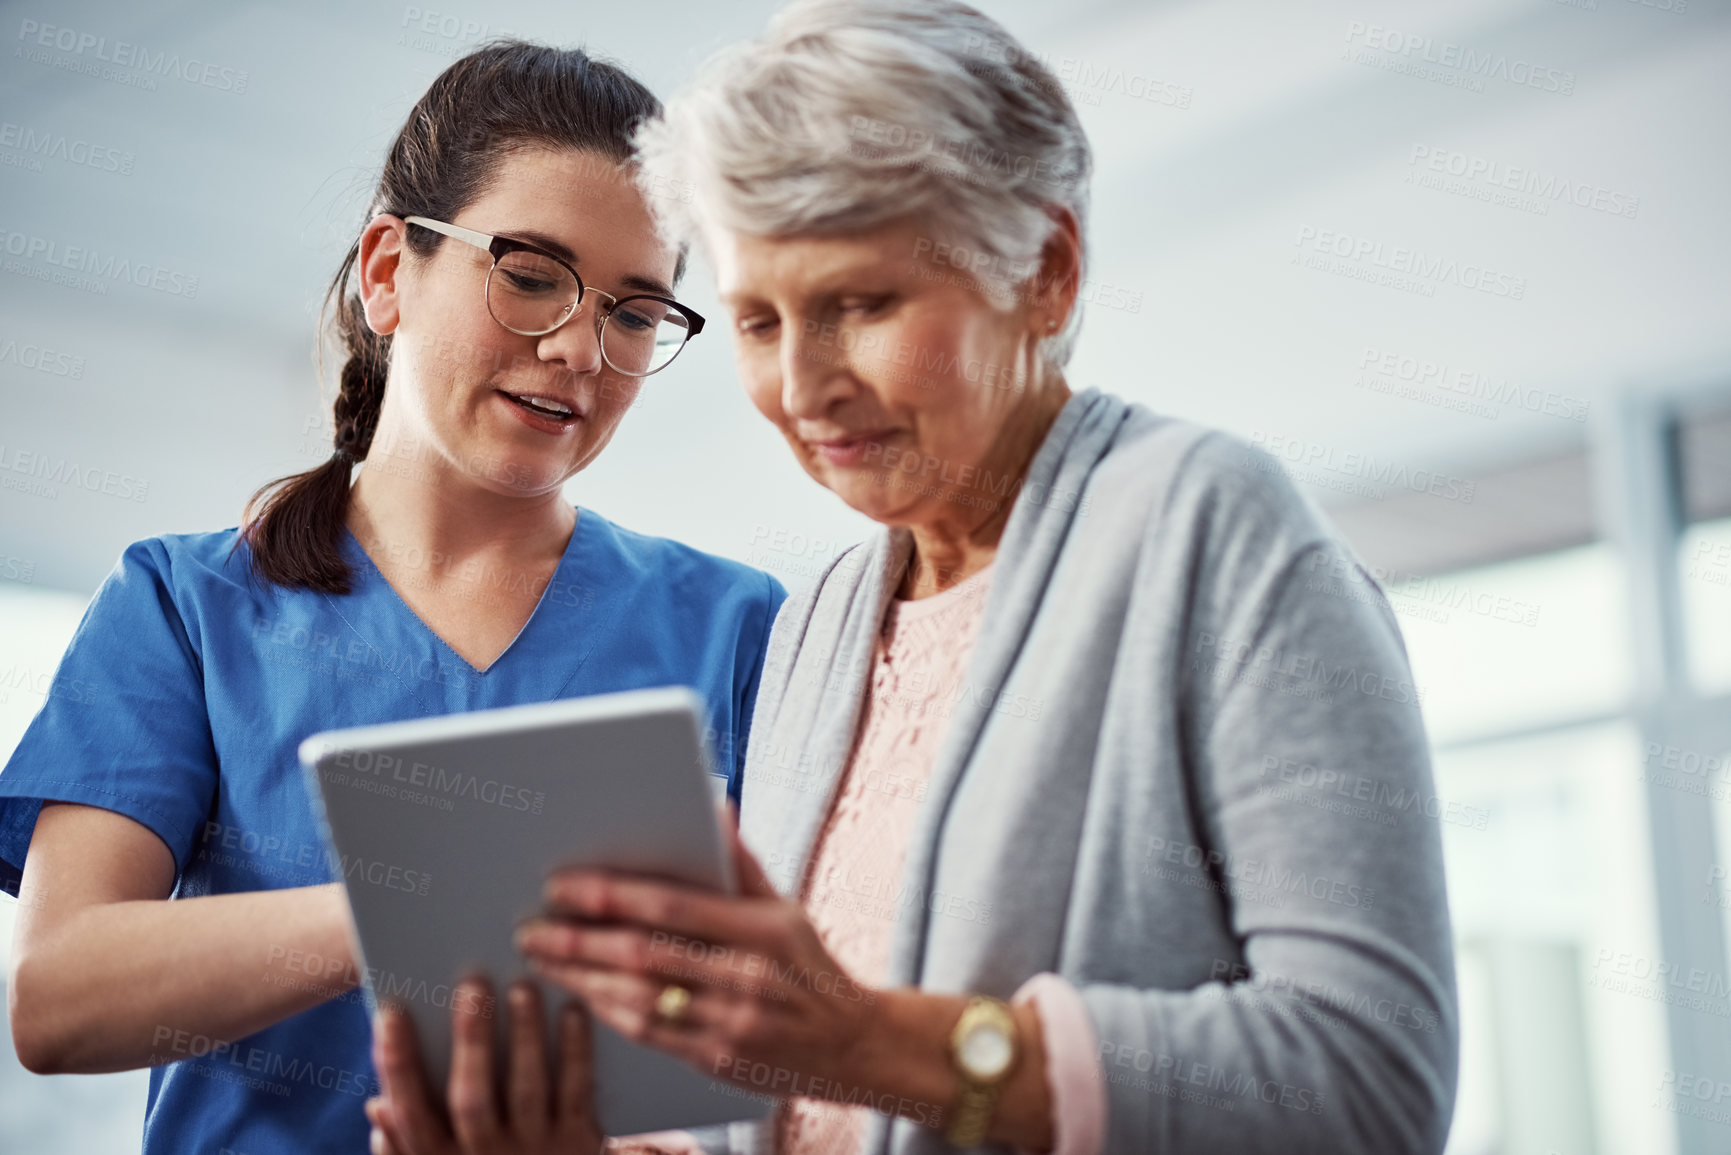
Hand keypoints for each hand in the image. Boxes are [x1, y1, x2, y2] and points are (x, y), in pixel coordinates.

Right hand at [367, 976, 602, 1154]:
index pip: (410, 1113)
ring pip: (526, 1092)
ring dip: (524, 1037)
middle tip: (472, 983)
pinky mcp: (580, 1144)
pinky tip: (572, 1011)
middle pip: (471, 1099)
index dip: (396, 1065)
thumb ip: (405, 1144)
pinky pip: (576, 1092)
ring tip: (523, 988)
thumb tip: (377, 1105)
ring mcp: (534, 1152)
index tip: (389, 1012)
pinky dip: (575, 1051)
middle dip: (470, 1041)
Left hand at [516, 815, 878, 1095]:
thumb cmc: (809, 967)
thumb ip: (742, 864)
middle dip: (579, 939)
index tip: (563, 886)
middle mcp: (747, 977)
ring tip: (542, 959)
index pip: (673, 906)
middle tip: (531, 927)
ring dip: (581, 979)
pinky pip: (650, 1036)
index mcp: (763, 930)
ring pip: (637, 998)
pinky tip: (580, 995)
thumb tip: (714, 805)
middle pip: (644, 954)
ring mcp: (732, 1023)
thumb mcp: (786, 910)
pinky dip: (608, 1013)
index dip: (613, 895)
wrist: (851, 1046)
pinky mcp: (719, 1059)